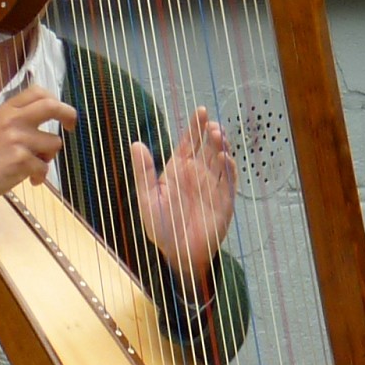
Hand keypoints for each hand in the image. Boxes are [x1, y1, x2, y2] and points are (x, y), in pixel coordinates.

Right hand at [0, 86, 74, 209]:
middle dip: (68, 115)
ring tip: (32, 164)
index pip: (37, 92)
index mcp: (7, 110)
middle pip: (51, 107)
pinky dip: (39, 176)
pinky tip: (29, 179)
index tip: (61, 112)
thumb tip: (50, 111)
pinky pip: (44, 167)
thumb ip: (18, 117)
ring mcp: (17, 139)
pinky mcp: (20, 159)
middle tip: (71, 126)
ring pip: (54, 143)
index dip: (55, 99)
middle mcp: (12, 120)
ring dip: (48, 157)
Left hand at [133, 107, 237, 281]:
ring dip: (221, 147)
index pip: (189, 142)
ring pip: (220, 160)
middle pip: (207, 147)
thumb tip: (136, 144)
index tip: (201, 111)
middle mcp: (198, 174)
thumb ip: (143, 171)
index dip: (195, 127)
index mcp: (178, 170)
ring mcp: (213, 186)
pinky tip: (225, 158)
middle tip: (212, 124)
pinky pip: (229, 181)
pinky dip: (229, 168)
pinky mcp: (225, 200)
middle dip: (211, 133)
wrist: (179, 253)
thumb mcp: (147, 198)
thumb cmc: (161, 227)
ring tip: (218, 135)